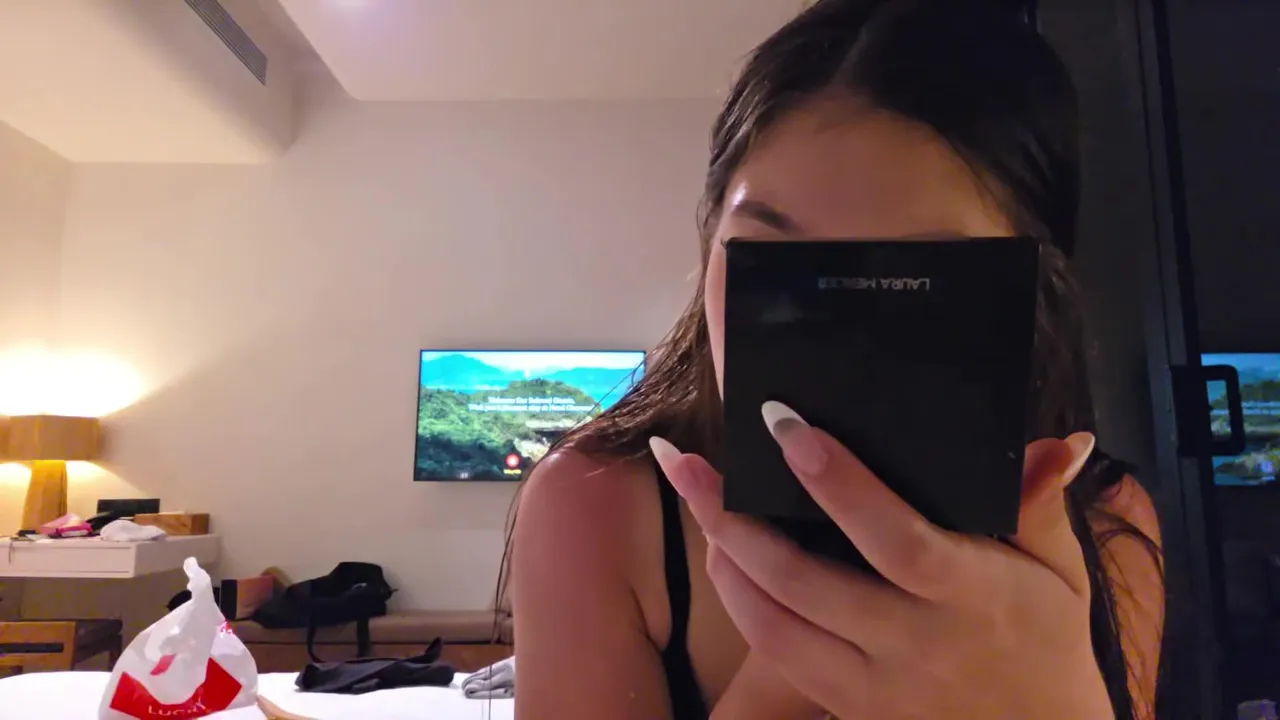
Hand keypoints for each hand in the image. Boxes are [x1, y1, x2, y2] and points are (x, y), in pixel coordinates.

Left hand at [649, 402, 1111, 719]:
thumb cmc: (1048, 648)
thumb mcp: (1060, 573)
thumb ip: (1038, 504)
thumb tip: (1062, 441)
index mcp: (969, 596)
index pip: (894, 538)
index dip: (837, 483)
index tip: (787, 425)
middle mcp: (913, 643)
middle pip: (804, 582)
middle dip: (737, 520)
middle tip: (690, 464)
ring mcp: (874, 683)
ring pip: (773, 625)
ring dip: (725, 560)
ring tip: (695, 499)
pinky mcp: (848, 707)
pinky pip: (778, 656)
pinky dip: (742, 604)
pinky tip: (724, 561)